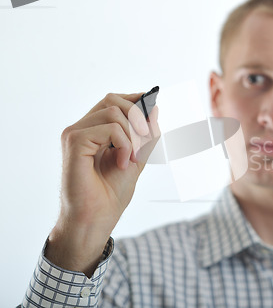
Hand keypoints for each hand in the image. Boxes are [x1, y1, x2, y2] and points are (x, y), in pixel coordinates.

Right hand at [46, 92, 159, 276]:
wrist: (97, 218)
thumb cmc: (111, 193)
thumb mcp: (137, 157)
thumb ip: (145, 135)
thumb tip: (154, 108)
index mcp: (93, 130)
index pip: (114, 100)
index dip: (135, 101)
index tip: (152, 112)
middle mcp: (81, 128)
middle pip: (113, 100)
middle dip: (137, 118)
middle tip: (143, 144)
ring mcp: (75, 133)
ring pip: (114, 112)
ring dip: (133, 137)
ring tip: (131, 160)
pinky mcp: (74, 142)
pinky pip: (109, 128)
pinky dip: (123, 145)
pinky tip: (121, 163)